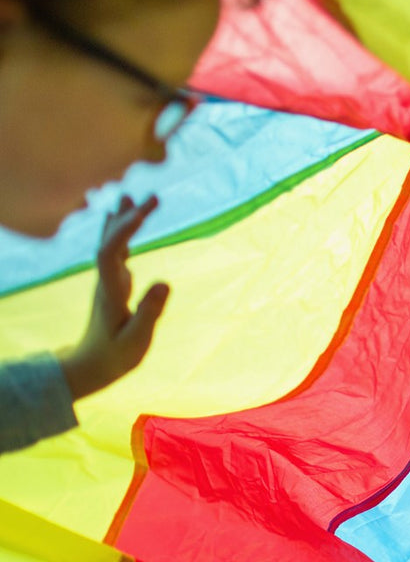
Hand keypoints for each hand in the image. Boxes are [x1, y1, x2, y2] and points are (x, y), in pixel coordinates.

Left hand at [58, 195, 167, 400]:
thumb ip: (150, 311)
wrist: (92, 365)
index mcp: (110, 291)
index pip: (110, 252)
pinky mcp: (111, 285)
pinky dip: (120, 234)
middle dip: (129, 217)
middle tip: (153, 196)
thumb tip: (165, 281)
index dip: (124, 230)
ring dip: (121, 220)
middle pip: (110, 240)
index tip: (143, 212)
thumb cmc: (116, 356)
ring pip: (110, 243)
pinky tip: (126, 226)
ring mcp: (107, 282)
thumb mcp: (137, 339)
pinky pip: (114, 252)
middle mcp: (105, 281)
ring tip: (130, 196)